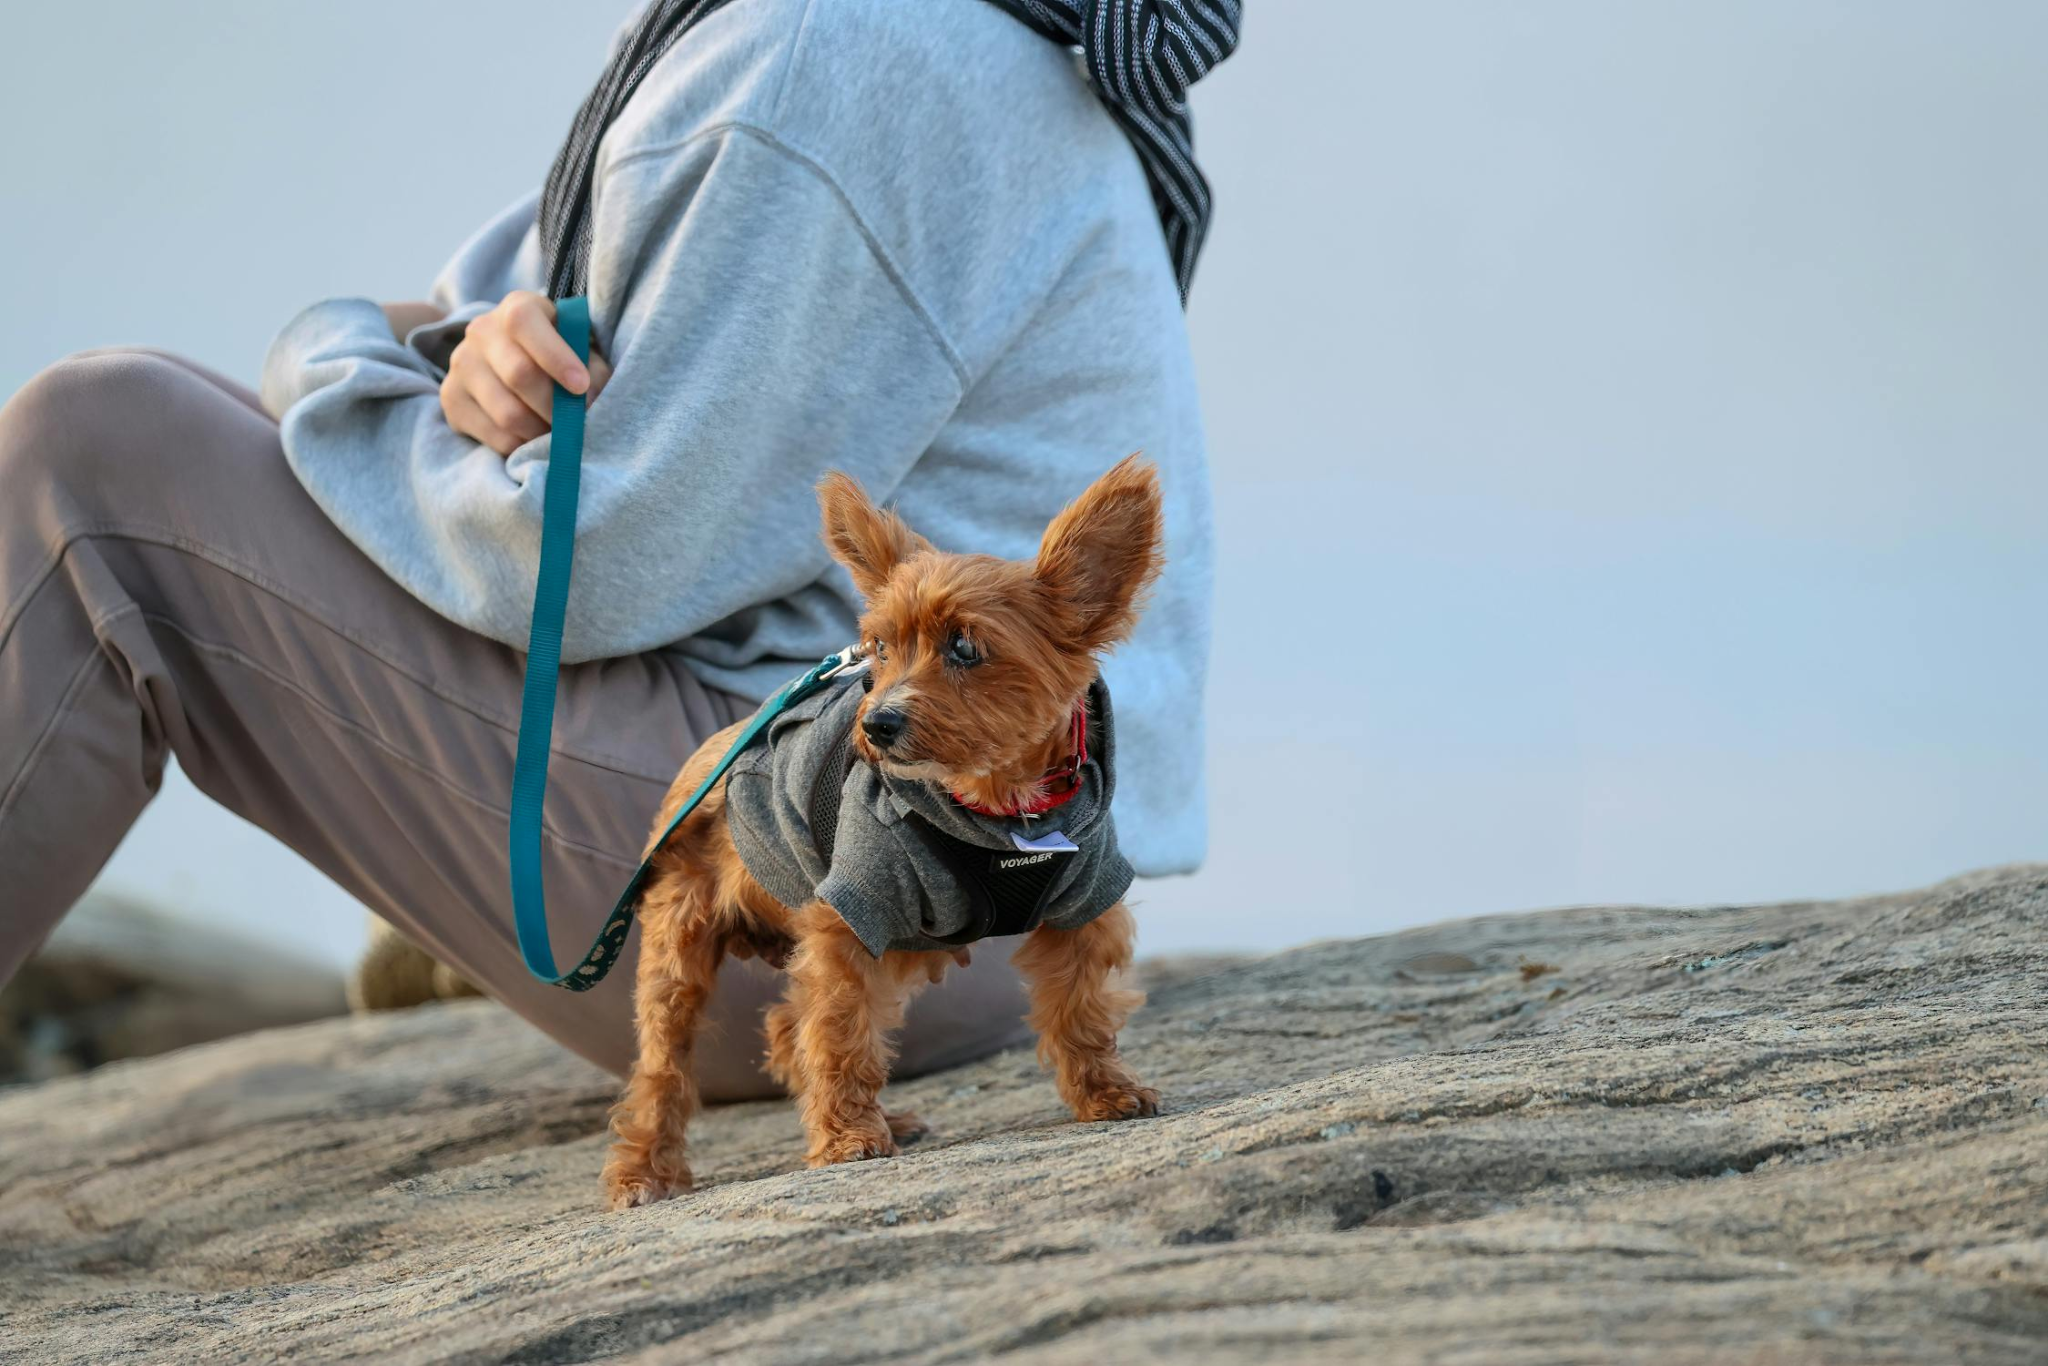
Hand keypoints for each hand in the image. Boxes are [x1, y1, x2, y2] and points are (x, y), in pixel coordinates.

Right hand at [440, 290, 610, 455]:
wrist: (512, 362)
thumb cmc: (560, 354)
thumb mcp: (581, 349)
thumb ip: (593, 368)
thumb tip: (590, 400)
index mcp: (518, 307)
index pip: (524, 323)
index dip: (555, 356)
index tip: (581, 386)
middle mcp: (481, 331)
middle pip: (519, 374)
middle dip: (555, 406)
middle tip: (576, 422)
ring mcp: (461, 365)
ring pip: (507, 413)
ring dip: (541, 431)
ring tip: (557, 433)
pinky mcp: (451, 399)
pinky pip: (494, 436)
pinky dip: (523, 445)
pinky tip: (534, 438)